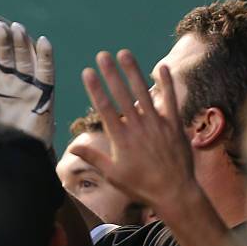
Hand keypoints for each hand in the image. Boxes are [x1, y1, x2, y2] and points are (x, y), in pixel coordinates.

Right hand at [71, 49, 196, 211]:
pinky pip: (170, 100)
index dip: (95, 88)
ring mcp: (157, 124)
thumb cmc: (140, 185)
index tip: (87, 72)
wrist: (173, 192)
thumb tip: (73, 146)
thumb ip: (93, 157)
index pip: (104, 108)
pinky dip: (166, 83)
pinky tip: (161, 67)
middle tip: (102, 55)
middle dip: (110, 73)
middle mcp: (138, 127)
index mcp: (121, 138)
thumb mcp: (112, 174)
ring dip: (133, 71)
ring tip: (124, 53)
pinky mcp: (174, 125)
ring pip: (143, 92)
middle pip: (121, 95)